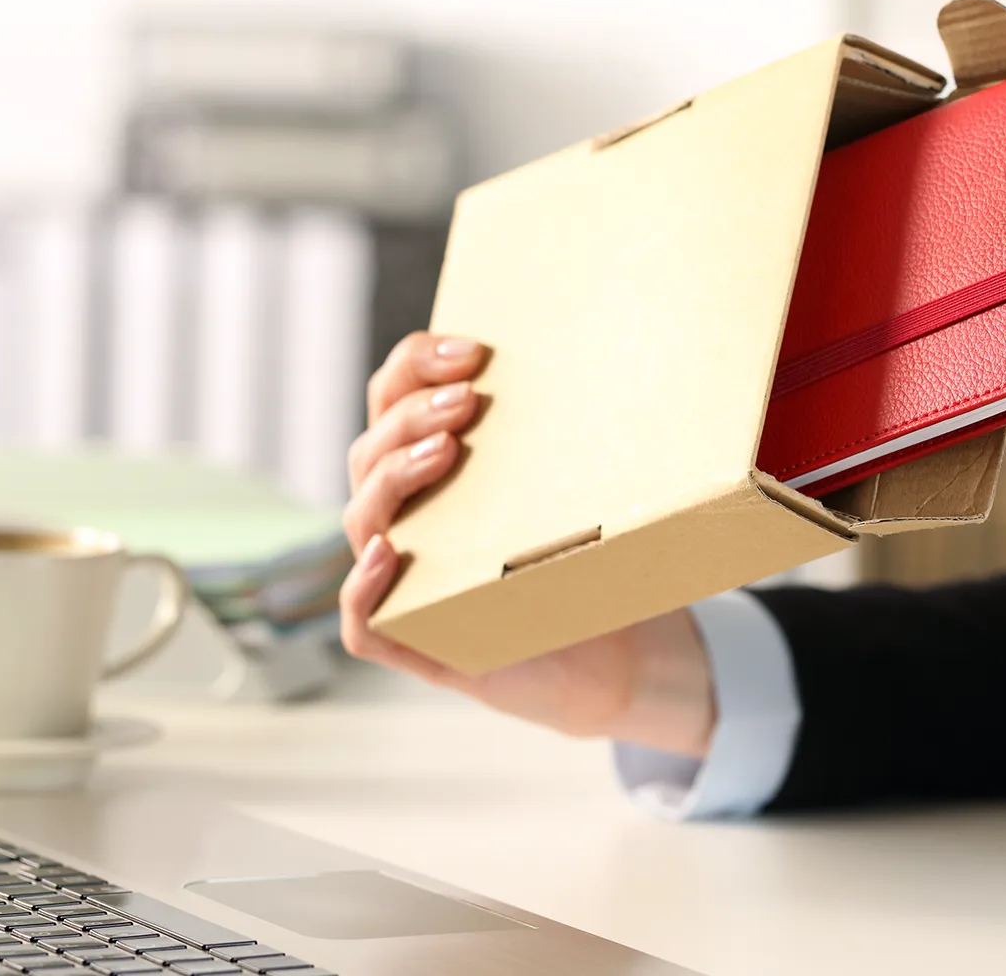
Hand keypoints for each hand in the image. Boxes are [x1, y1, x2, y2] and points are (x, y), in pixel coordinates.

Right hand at [338, 332, 716, 755]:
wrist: (612, 654)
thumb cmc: (591, 563)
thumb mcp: (586, 488)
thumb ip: (585, 437)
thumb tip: (643, 371)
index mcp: (432, 469)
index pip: (393, 398)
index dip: (416, 365)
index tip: (473, 351)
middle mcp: (408, 520)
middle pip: (370, 452)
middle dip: (411, 416)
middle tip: (466, 401)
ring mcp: (406, 583)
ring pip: (362, 521)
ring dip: (393, 477)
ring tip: (444, 451)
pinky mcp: (418, 645)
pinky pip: (361, 623)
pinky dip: (362, 586)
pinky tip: (390, 552)